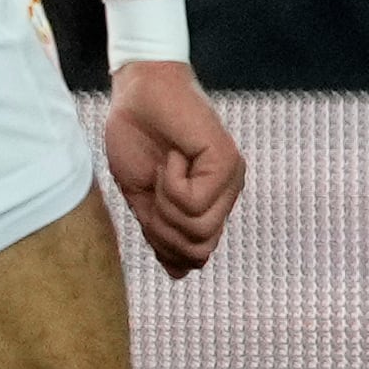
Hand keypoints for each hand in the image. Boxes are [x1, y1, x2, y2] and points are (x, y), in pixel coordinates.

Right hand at [104, 62, 243, 275]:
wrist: (137, 93)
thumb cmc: (138, 138)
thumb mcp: (143, 199)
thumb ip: (161, 234)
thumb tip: (178, 275)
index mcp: (210, 204)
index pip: (196, 255)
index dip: (164, 243)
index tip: (148, 208)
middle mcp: (227, 193)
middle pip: (198, 248)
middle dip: (163, 228)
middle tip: (155, 187)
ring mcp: (230, 177)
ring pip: (198, 229)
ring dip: (166, 203)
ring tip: (165, 167)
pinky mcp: (227, 161)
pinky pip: (194, 202)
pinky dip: (171, 182)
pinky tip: (173, 155)